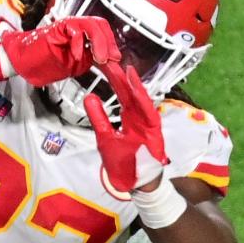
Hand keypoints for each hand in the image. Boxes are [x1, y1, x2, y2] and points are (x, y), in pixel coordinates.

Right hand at [1, 17, 119, 86]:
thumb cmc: (40, 64)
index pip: (102, 33)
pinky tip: (79, 54)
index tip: (115, 60)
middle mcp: (75, 28)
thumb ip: (87, 61)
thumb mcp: (72, 67)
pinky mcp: (57, 28)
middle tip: (111, 59)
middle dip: (109, 42)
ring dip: (99, 41)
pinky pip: (75, 29)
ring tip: (101, 57)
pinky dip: (79, 42)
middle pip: (100, 25)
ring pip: (91, 24)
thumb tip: (103, 60)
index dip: (111, 45)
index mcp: (80, 36)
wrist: (20, 63)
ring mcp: (67, 26)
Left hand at [84, 64, 167, 191]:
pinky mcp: (153, 130)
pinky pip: (148, 112)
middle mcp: (139, 116)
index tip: (106, 64)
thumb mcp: (105, 136)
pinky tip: (136, 89)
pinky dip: (142, 100)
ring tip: (125, 70)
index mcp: (128, 116)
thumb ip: (98, 117)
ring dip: (134, 85)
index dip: (114, 79)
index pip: (121, 93)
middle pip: (130, 93)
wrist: (133, 182)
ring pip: (140, 99)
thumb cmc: (121, 162)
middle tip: (113, 60)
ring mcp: (147, 122)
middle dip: (122, 77)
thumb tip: (89, 97)